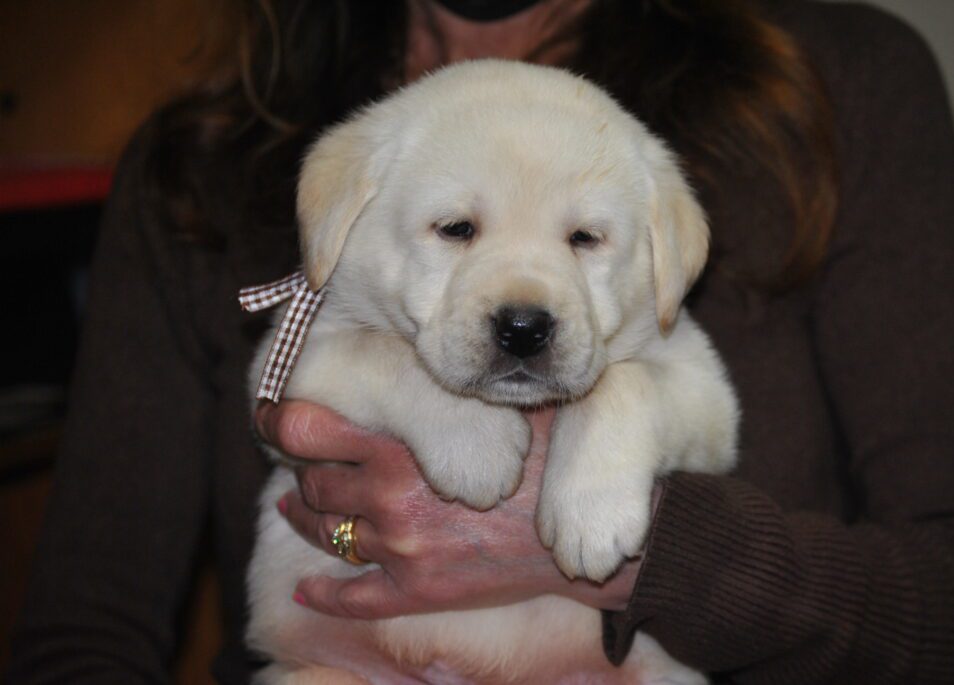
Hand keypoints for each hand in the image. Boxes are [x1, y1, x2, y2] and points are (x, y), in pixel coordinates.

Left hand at [254, 400, 641, 619]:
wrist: (583, 532)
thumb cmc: (548, 462)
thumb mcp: (499, 412)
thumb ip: (451, 394)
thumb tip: (426, 360)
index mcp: (402, 451)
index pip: (311, 432)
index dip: (280, 422)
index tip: (270, 413)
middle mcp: (390, 501)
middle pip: (314, 484)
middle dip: (297, 470)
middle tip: (288, 459)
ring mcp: (400, 551)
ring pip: (327, 534)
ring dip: (302, 520)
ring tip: (293, 507)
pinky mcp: (417, 592)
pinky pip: (354, 599)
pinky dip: (323, 597)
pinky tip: (307, 592)